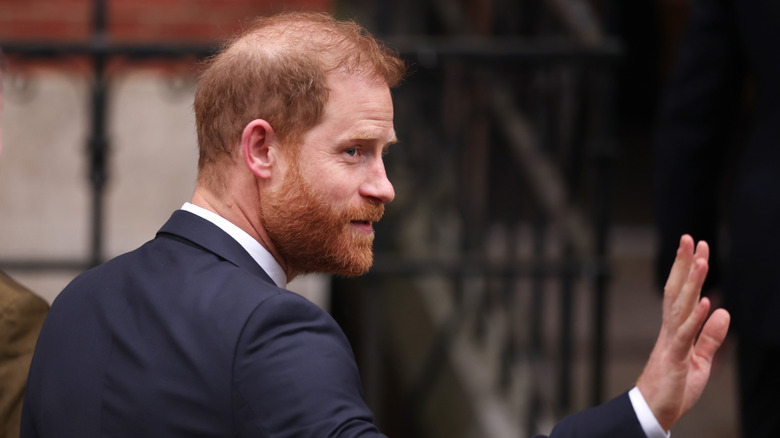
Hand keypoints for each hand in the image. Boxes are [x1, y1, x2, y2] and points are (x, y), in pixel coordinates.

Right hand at [636, 235, 730, 430]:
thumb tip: (723, 310)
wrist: (652, 411)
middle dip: (684, 264)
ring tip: (701, 260)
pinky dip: (696, 318)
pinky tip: (707, 302)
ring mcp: (671, 342)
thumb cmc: (673, 387)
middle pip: (677, 291)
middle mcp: (671, 329)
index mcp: (676, 329)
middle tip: (690, 238)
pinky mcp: (675, 358)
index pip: (683, 293)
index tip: (697, 247)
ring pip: (680, 306)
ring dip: (692, 283)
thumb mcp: (700, 361)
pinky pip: (686, 335)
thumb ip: (711, 337)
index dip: (689, 270)